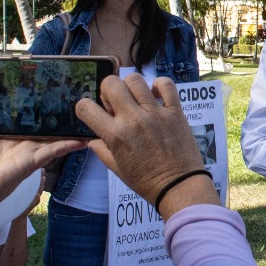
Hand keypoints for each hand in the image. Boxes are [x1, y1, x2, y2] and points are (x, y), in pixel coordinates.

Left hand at [0, 87, 83, 240]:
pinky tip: (83, 138)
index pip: (18, 116)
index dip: (28, 103)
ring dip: (66, 129)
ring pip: (51, 137)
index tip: (38, 87)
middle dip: (52, 113)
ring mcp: (25, 152)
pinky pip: (53, 150)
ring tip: (83, 115)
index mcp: (0, 135)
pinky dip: (69, 144)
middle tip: (67, 96)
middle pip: (38, 125)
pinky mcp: (30, 161)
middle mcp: (16, 143)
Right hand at [75, 74, 219, 217]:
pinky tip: (156, 97)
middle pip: (111, 83)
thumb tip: (93, 140)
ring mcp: (156, 113)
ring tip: (136, 100)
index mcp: (115, 135)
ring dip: (131, 87)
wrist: (179, 187)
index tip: (94, 113)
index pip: (86, 108)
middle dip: (108, 90)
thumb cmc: (147, 182)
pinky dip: (159, 85)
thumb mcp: (117, 170)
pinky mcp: (175, 111)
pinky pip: (166, 84)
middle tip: (117, 104)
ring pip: (135, 79)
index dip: (85, 107)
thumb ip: (102, 151)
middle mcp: (133, 119)